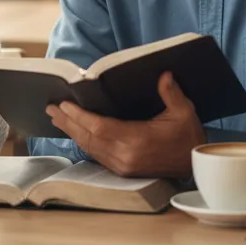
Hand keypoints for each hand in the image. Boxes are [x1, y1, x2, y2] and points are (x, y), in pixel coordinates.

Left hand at [45, 72, 204, 177]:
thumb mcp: (184, 112)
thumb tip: (163, 74)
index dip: (79, 116)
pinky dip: (84, 142)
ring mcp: (123, 165)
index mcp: (137, 140)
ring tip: (57, 118)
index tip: (63, 104)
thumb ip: (171, 93)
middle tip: (51, 108)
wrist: (194, 166)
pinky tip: (76, 133)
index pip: (99, 127)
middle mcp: (125, 155)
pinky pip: (97, 155)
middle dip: (67, 122)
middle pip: (88, 137)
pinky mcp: (123, 170)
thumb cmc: (188, 137)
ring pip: (90, 147)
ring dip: (72, 132)